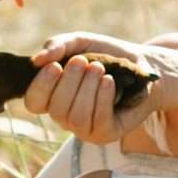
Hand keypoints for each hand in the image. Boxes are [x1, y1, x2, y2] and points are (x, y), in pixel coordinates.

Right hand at [25, 33, 161, 144]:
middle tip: (83, 61)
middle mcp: (65, 115)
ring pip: (76, 117)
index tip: (55, 65)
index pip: (34, 102)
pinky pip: (98, 121)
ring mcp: (85, 128)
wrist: (143, 64)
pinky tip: (110, 81)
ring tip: (99, 69)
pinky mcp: (106, 133)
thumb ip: (57, 46)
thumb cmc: (107, 55)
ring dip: (87, 89)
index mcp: (53, 96)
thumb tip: (36, 60)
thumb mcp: (80, 43)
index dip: (40, 86)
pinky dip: (103, 98)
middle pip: (55, 109)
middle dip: (69, 82)